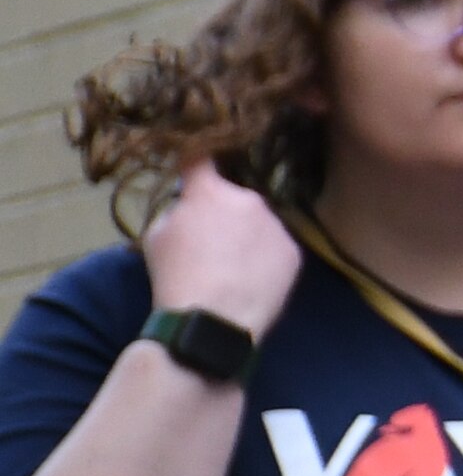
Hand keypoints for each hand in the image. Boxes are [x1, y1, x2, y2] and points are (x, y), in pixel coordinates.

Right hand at [139, 158, 297, 337]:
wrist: (213, 319)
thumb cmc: (174, 277)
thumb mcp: (156, 236)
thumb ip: (177, 211)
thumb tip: (190, 207)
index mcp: (210, 192)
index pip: (201, 158)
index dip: (197, 156)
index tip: (199, 155)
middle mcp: (249, 199)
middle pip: (234, 198)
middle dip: (223, 212)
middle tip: (210, 243)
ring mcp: (276, 225)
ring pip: (258, 223)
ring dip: (247, 236)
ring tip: (231, 268)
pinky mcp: (293, 252)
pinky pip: (275, 248)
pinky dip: (264, 258)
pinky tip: (250, 280)